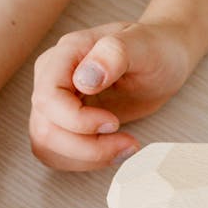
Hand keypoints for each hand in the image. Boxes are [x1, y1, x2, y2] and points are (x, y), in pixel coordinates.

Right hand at [29, 20, 191, 170]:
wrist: (163, 60)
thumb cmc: (155, 49)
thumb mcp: (145, 45)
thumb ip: (114, 54)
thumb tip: (84, 79)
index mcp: (66, 54)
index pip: (48, 98)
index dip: (77, 120)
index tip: (114, 123)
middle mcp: (50, 77)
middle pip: (45, 128)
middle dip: (86, 147)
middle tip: (128, 142)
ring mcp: (53, 102)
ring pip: (46, 146)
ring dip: (86, 158)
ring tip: (124, 147)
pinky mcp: (60, 122)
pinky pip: (55, 154)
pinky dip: (84, 161)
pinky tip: (113, 150)